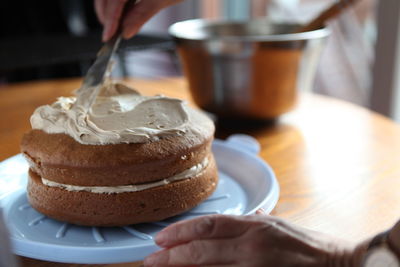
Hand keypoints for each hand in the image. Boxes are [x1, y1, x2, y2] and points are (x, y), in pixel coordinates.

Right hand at [95, 0, 182, 41]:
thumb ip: (141, 14)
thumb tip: (126, 31)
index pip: (115, 0)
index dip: (110, 19)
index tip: (108, 36)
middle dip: (106, 14)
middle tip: (111, 33)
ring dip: (110, 9)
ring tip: (116, 25)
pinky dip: (117, 2)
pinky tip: (122, 12)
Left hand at [144, 213, 366, 266]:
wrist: (342, 266)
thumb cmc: (310, 246)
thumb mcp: (278, 224)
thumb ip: (253, 221)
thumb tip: (235, 219)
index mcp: (256, 227)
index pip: (209, 225)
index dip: (181, 231)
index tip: (161, 238)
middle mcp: (253, 247)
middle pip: (202, 251)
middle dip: (171, 257)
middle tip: (151, 260)